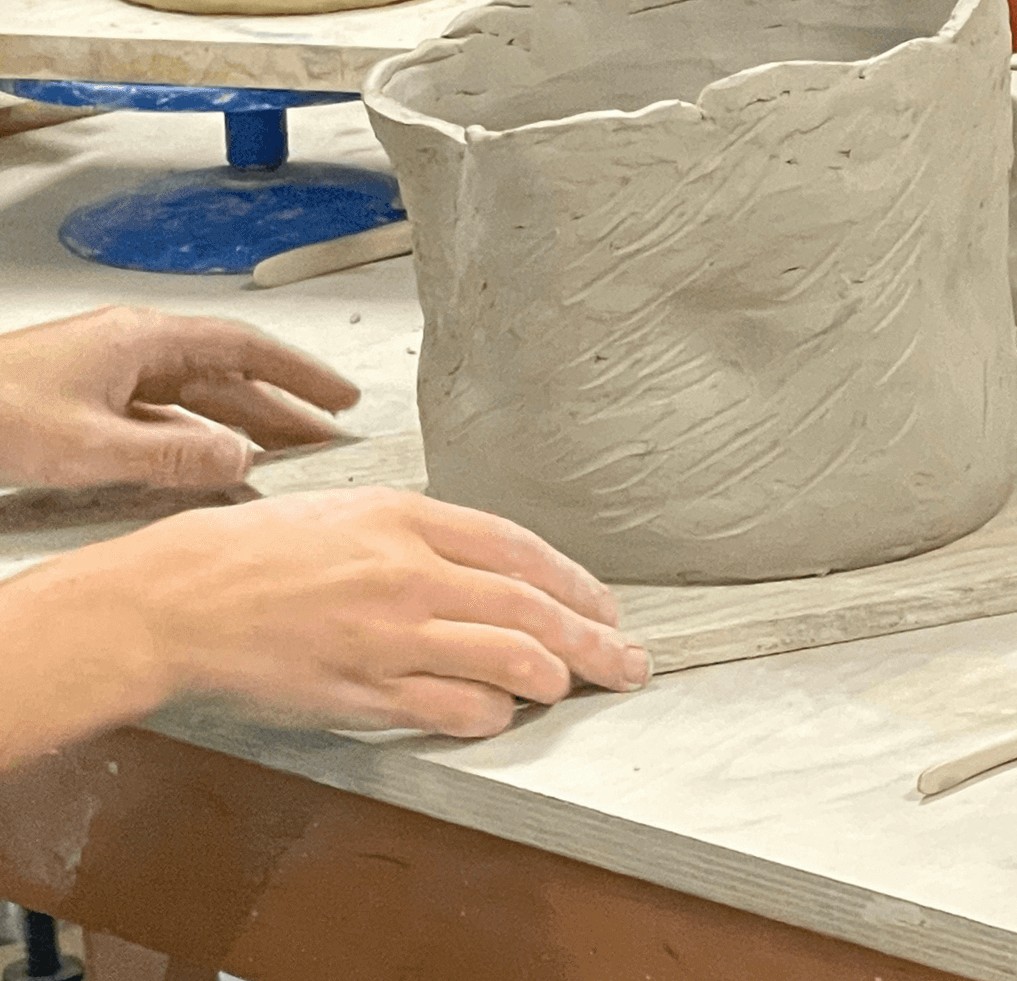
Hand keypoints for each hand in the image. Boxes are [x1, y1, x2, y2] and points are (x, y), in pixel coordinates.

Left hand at [0, 306, 358, 490]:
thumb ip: (172, 457)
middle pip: (227, 376)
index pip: (245, 350)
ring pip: (197, 400)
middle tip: (330, 438)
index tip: (340, 398)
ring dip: (243, 426)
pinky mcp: (91, 405)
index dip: (300, 374)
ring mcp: (112, 375)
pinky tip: (213, 469)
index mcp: (143, 339)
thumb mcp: (89, 445)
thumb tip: (242, 461)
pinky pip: (164, 420)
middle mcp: (134, 349)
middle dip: (282, 406)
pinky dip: (197, 442)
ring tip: (288, 457)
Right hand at [3, 489, 650, 757]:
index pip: (519, 548)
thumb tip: (483, 561)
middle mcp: (408, 573)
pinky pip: (450, 708)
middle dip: (591, 637)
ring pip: (504, 660)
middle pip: (529, 606)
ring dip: (552, 678)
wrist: (180, 598)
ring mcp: (387, 635)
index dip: (573, 581)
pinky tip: (502, 714)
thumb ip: (418, 531)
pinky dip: (489, 714)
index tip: (604, 604)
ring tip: (574, 686)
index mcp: (406, 516)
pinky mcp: (363, 691)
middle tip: (628, 659)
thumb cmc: (255, 550)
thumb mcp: (349, 509)